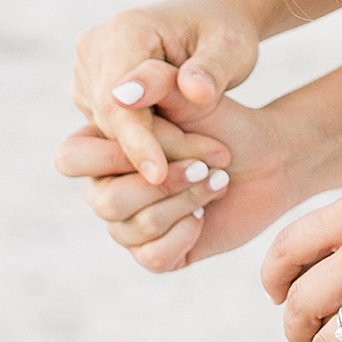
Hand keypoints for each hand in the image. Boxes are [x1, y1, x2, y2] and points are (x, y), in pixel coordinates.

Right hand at [56, 90, 299, 274]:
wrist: (267, 157)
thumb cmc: (224, 121)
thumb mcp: (194, 95)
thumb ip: (158, 84)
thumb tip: (124, 92)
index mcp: (98, 143)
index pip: (74, 159)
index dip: (119, 158)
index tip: (166, 158)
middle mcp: (103, 184)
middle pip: (102, 200)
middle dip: (162, 184)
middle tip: (205, 165)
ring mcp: (126, 220)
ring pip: (128, 230)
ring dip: (183, 202)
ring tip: (217, 179)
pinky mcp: (152, 250)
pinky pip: (151, 257)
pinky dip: (185, 235)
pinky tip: (204, 214)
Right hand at [72, 0, 263, 187]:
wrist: (209, 19)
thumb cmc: (225, 34)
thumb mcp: (231, 49)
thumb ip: (210, 71)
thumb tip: (191, 90)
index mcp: (126, 31)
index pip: (118, 101)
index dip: (137, 141)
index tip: (159, 175)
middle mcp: (94, 48)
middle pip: (111, 119)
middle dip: (152, 149)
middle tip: (204, 171)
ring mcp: (87, 71)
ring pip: (107, 130)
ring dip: (147, 151)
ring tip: (201, 159)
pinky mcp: (89, 90)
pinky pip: (108, 130)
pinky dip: (140, 145)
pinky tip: (177, 150)